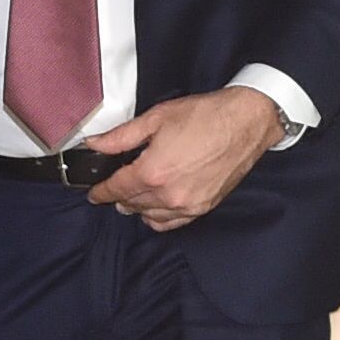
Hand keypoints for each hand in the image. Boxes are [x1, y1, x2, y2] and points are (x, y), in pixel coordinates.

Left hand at [84, 88, 283, 232]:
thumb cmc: (205, 116)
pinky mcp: (203, 207)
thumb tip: (94, 144)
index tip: (93, 193)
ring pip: (149, 216)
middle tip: (112, 187)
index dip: (100, 191)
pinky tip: (154, 208)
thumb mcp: (156, 118)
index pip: (115, 189)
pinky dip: (158, 218)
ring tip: (133, 195)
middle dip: (118, 196)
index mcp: (152, 172)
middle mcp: (168, 195)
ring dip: (137, 207)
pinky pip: (172, 223)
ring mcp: (187, 205)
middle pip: (131, 204)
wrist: (246, 122)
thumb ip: (121, 136)